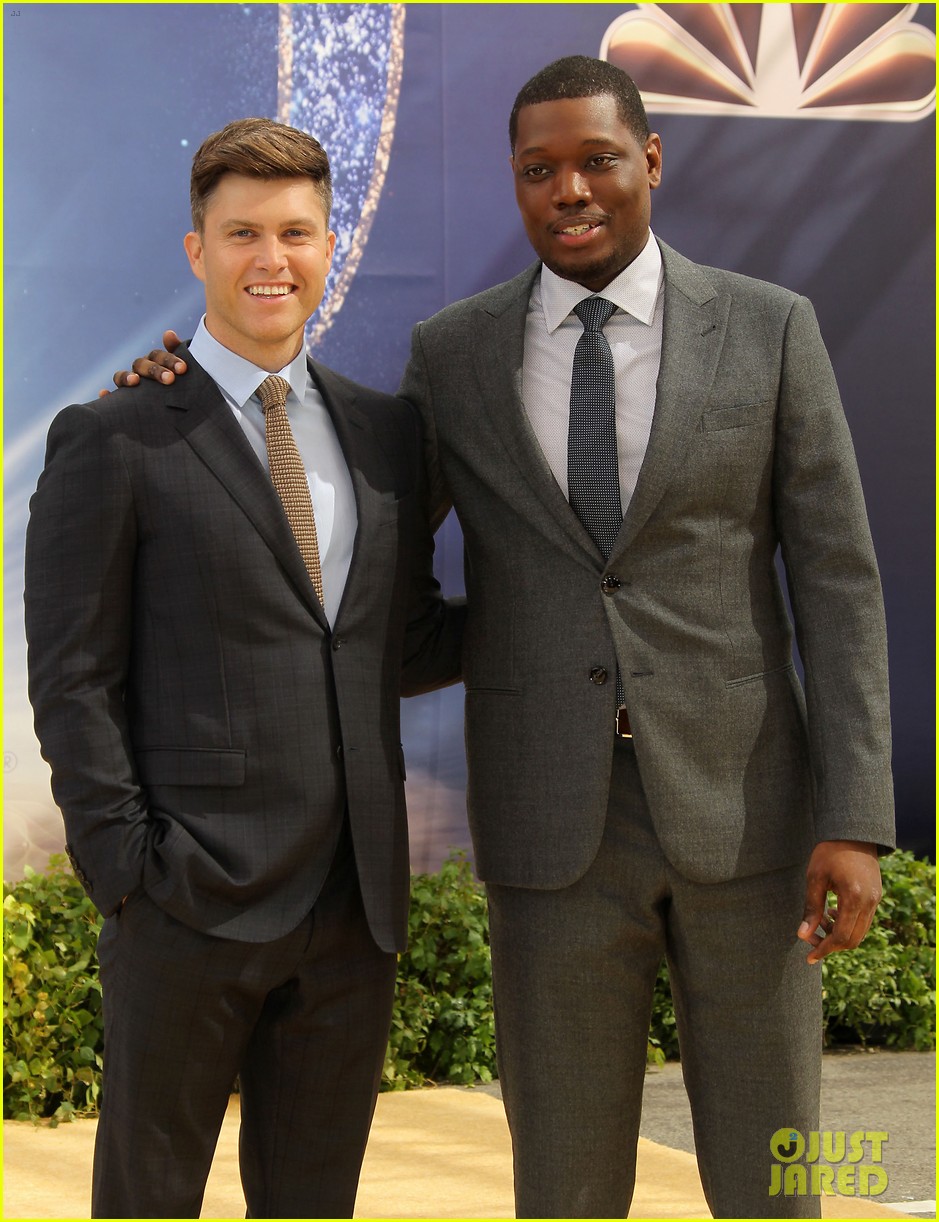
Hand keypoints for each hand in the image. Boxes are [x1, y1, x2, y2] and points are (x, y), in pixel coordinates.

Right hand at [97, 330, 186, 396]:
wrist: (178, 420)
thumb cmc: (181, 391)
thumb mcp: (182, 375)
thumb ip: (177, 353)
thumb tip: (168, 333)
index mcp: (155, 363)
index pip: (157, 356)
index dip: (169, 360)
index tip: (183, 369)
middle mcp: (140, 372)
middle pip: (141, 365)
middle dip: (155, 370)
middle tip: (170, 379)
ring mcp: (128, 387)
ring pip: (121, 377)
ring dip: (126, 377)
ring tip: (134, 381)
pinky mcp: (121, 402)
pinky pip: (110, 398)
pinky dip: (106, 395)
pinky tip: (104, 394)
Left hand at [798, 840, 881, 963]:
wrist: (852, 833)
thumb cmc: (829, 852)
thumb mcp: (815, 878)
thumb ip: (811, 908)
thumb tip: (802, 936)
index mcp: (854, 898)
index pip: (841, 937)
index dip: (824, 949)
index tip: (809, 958)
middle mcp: (869, 902)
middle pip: (852, 940)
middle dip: (830, 944)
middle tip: (810, 939)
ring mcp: (875, 900)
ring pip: (859, 932)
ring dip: (839, 935)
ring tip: (819, 922)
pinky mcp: (875, 896)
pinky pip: (863, 921)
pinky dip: (847, 924)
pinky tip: (831, 913)